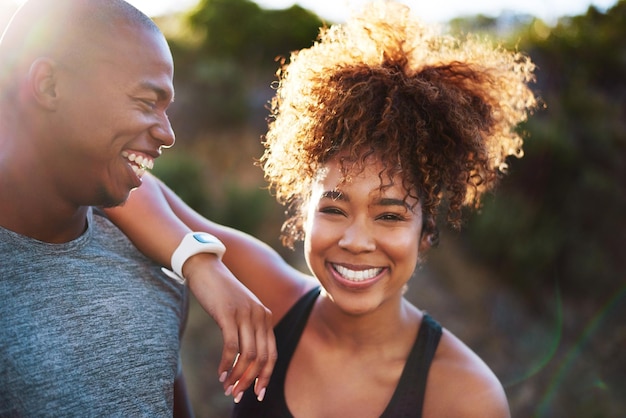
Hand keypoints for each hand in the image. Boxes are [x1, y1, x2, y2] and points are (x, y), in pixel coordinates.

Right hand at [184, 252, 275, 401]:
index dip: (266, 376)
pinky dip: (226, 363)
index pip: (272, 354)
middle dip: (250, 381)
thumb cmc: (221, 293)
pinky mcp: (228, 314)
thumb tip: (246, 359)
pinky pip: (231, 346)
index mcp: (266, 317)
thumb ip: (248, 329)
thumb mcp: (241, 310)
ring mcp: (245, 314)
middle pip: (262, 358)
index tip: (258, 393)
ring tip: (227, 388)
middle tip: (237, 396)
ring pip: (248, 355)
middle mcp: (260, 316)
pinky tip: (220, 374)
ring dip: (237, 376)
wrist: (206, 269)